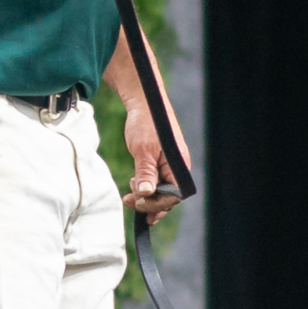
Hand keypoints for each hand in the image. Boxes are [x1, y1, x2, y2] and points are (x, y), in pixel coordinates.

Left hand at [122, 97, 181, 224]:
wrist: (145, 105)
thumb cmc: (146, 124)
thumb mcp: (143, 150)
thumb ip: (146, 173)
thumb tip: (146, 194)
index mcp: (179, 167)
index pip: (174, 195)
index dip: (157, 203)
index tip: (137, 202)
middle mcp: (177, 169)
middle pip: (168, 197)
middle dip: (149, 203)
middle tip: (128, 200)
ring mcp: (169, 167)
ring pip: (161, 192)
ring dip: (146, 198)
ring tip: (128, 197)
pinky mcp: (160, 165)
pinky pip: (156, 183)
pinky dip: (146, 190)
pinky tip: (135, 192)